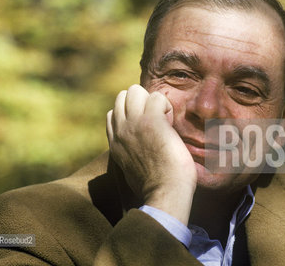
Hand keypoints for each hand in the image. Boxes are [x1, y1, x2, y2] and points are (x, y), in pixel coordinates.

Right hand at [106, 84, 196, 223]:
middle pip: (122, 97)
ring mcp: (133, 124)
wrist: (165, 194)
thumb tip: (140, 151)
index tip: (147, 130)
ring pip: (134, 90)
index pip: (113, 114)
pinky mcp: (151, 121)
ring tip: (163, 121)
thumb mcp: (132, 170)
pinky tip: (171, 125)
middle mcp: (120, 131)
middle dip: (141, 103)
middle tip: (157, 123)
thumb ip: (131, 153)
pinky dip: (166, 106)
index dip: (132, 115)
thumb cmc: (157, 188)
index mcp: (115, 143)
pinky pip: (157, 97)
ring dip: (152, 101)